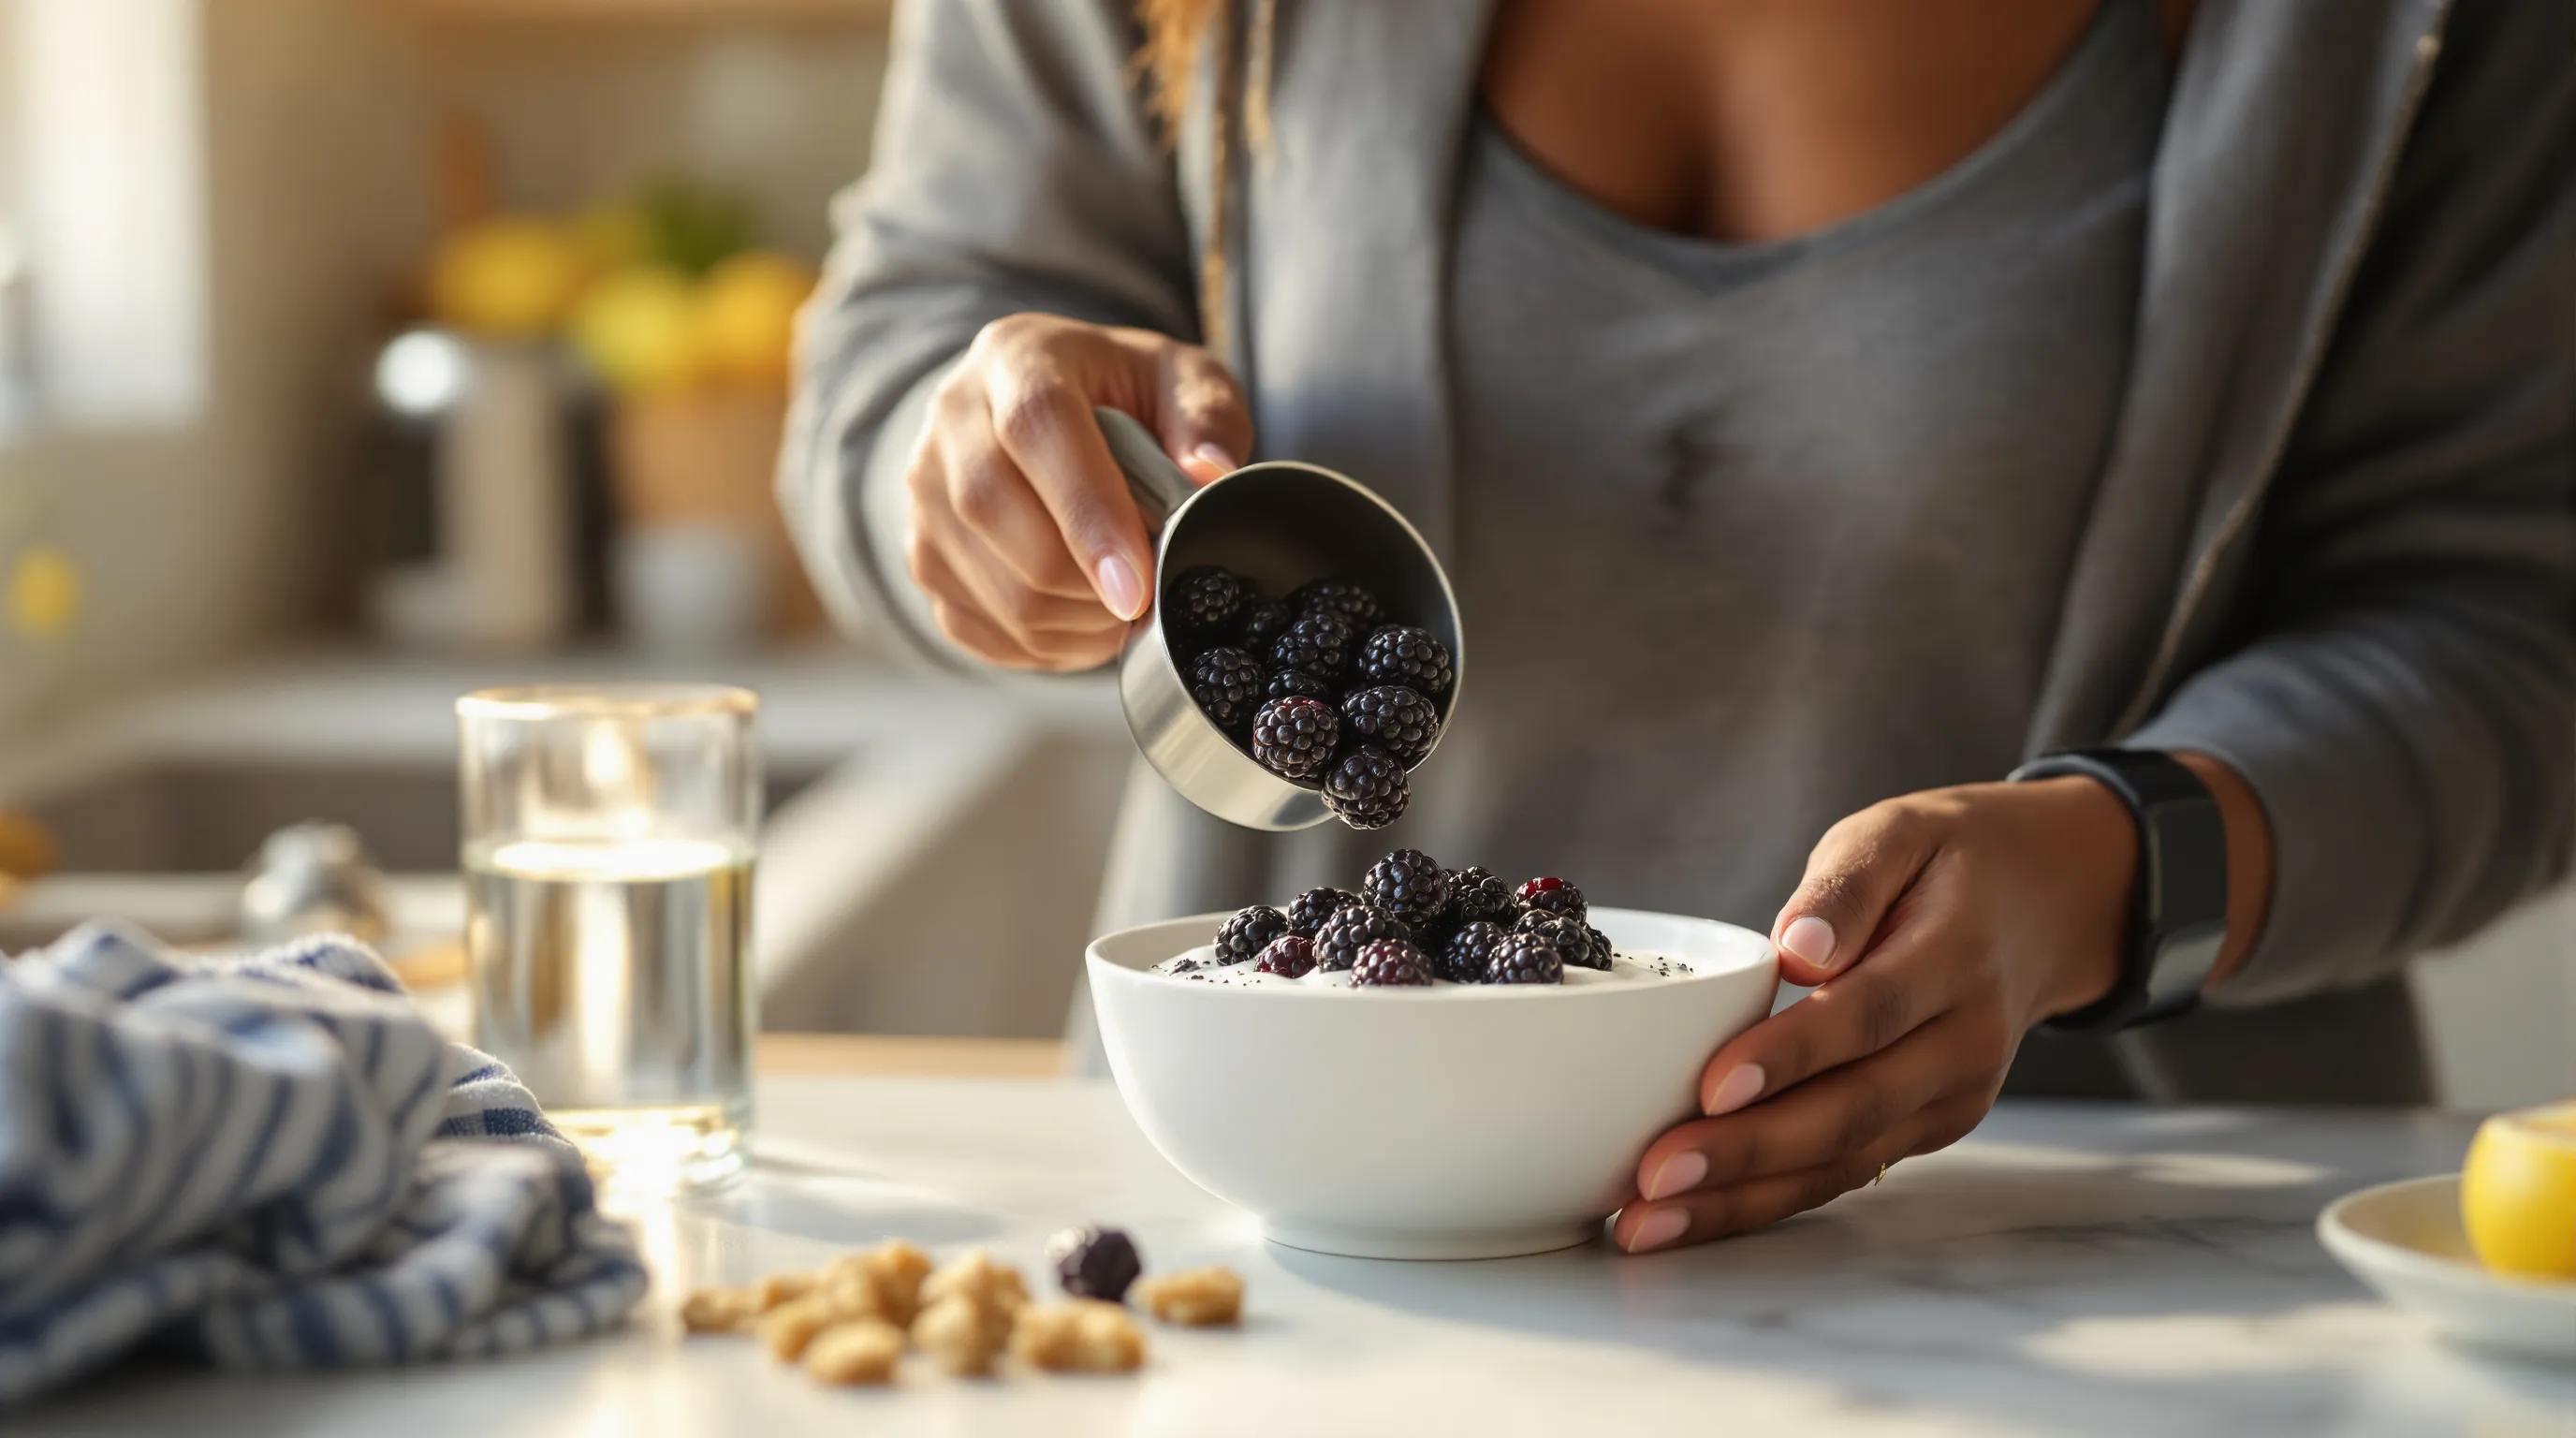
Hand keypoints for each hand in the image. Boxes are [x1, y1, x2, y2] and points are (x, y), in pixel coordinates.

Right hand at [904, 313, 1252, 670]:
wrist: (1042, 414)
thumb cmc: (1124, 397)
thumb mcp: (1182, 381)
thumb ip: (1207, 418)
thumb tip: (1206, 475)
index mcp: (1017, 358)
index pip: (1036, 428)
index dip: (1087, 512)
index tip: (1136, 584)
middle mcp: (950, 419)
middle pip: (993, 511)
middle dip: (1083, 582)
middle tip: (1145, 598)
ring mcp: (922, 493)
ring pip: (991, 585)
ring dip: (1073, 621)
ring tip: (1123, 609)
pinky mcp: (921, 556)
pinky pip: (978, 626)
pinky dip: (1044, 645)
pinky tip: (1084, 621)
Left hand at [1610, 776, 2137, 1252]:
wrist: (2045, 905)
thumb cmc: (1943, 862)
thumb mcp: (1896, 832)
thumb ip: (1846, 884)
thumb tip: (1800, 947)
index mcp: (1955, 958)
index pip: (1870, 1013)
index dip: (1792, 1056)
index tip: (1714, 1085)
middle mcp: (1964, 1041)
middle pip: (1854, 1108)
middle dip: (1749, 1150)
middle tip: (1655, 1175)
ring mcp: (1952, 1096)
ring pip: (1845, 1160)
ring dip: (1744, 1197)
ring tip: (1649, 1221)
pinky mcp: (1929, 1127)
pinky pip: (1845, 1172)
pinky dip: (1766, 1201)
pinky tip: (1691, 1217)